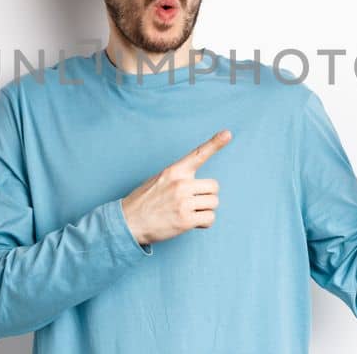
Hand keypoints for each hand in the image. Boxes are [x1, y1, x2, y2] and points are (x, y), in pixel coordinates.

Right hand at [121, 130, 229, 246]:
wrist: (128, 222)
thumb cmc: (144, 202)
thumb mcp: (159, 180)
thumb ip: (179, 178)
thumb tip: (198, 185)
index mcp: (174, 171)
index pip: (198, 154)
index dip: (215, 143)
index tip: (227, 133)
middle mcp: (180, 184)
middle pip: (214, 187)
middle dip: (207, 196)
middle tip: (193, 203)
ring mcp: (183, 202)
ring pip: (214, 203)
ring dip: (205, 210)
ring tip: (189, 213)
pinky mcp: (185, 220)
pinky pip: (210, 218)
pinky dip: (204, 223)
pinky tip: (192, 223)